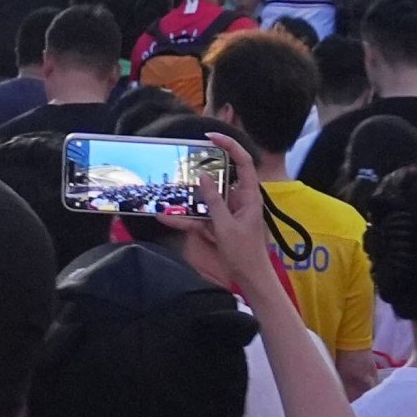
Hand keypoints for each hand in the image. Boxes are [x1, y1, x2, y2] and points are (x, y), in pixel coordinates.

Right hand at [180, 130, 292, 311]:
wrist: (250, 279)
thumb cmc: (244, 254)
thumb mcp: (226, 226)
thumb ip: (214, 202)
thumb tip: (203, 176)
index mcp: (249, 196)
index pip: (243, 162)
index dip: (230, 146)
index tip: (211, 136)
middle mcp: (240, 199)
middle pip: (222, 177)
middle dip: (203, 170)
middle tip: (184, 160)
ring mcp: (229, 212)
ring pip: (208, 198)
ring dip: (190, 196)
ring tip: (170, 188)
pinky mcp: (219, 224)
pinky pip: (201, 217)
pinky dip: (186, 218)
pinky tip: (166, 218)